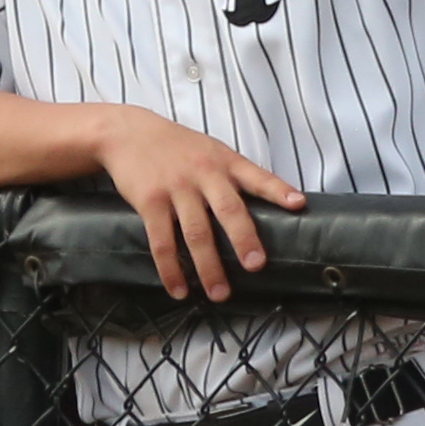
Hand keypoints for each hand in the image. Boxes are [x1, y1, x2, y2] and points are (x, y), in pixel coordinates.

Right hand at [92, 109, 304, 300]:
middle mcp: (203, 173)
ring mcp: (176, 188)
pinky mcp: (150, 202)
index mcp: (224, 162)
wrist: (126, 132)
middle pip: (227, 209)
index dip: (278, 190)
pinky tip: (179, 290)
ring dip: (208, 267)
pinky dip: (171, 269)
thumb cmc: (176, 146)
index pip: (257, 176)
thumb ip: (234, 175)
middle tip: (255, 265)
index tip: (298, 204)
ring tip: (220, 293)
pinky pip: (162, 242)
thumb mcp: (210, 150)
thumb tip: (268, 204)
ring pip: (196, 233)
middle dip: (243, 238)